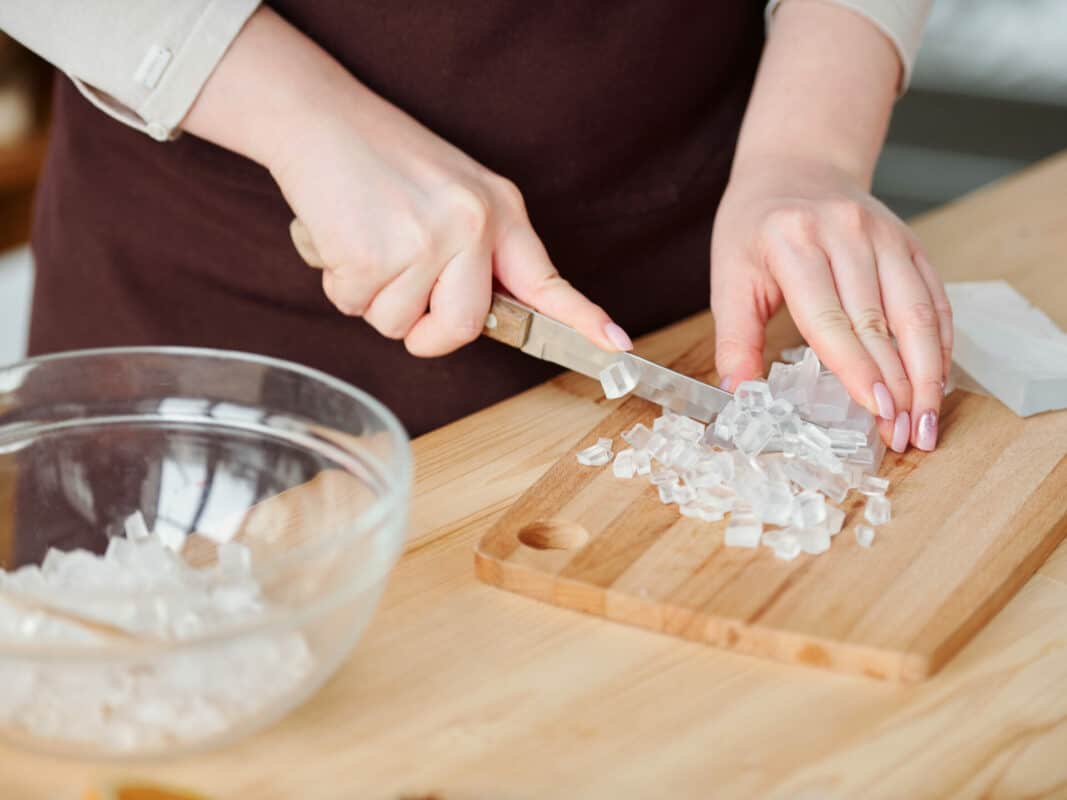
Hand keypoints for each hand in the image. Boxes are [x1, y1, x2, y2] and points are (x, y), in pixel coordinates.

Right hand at [182, 7, 631, 357]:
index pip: (546, 279)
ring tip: (366, 239)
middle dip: (424, 331)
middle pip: (459, 329)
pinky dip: (339, 282)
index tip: (617, 347)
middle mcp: (472, 226)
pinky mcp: (375, 254)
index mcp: (498, 210)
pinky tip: (341, 235)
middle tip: (402, 290)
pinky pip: (355, 306)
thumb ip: (476, 249)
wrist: (319, 117)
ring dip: (371, 296)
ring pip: (397, 324)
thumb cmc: (382, 159)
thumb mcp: (453, 192)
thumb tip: (477, 314)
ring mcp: (426, 241)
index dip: (582, 320)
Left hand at [710, 157, 952, 451]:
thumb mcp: (729, 277)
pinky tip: (936, 381)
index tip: (875, 410)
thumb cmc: (754, 227)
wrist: (793, 167)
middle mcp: (845, 233)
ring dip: (927, 373)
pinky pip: (933, 298)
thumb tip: (739, 395)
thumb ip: (735, 338)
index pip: (830, 317)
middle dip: (898, 385)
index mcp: (793, 242)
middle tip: (905, 435)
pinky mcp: (909, 242)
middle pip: (880, 321)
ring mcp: (884, 234)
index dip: (857, 368)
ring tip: (927, 421)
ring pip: (917, 312)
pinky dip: (940, 343)